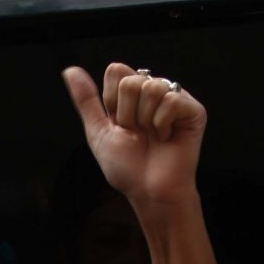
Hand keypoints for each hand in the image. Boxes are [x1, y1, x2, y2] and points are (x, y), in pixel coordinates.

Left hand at [61, 61, 207, 214]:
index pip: (116, 71)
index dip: (112, 101)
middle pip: (131, 80)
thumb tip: (70, 70)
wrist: (149, 192)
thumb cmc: (129, 169)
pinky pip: (171, 99)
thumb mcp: (99, 133)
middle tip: (138, 134)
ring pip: (150, 87)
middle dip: (128, 114)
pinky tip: (166, 138)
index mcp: (132, 95)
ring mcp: (174, 98)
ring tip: (152, 137)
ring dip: (145, 120)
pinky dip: (162, 124)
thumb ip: (86, 101)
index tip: (120, 125)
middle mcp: (153, 91)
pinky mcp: (193, 110)